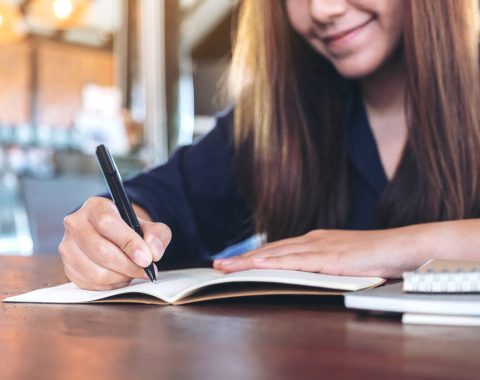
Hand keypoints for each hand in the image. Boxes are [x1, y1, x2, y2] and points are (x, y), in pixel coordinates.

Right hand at [59, 197, 171, 289]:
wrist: (115, 238)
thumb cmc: (131, 231)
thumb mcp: (150, 227)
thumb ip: (157, 235)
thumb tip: (154, 251)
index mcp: (95, 207)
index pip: (107, 223)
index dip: (128, 242)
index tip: (147, 258)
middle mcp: (76, 224)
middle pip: (100, 250)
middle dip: (128, 265)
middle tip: (146, 270)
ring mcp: (68, 247)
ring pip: (96, 272)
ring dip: (122, 276)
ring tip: (134, 271)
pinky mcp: (68, 268)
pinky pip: (92, 284)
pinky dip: (112, 285)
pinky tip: (121, 276)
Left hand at [214, 228, 420, 277]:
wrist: (401, 246)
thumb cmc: (376, 255)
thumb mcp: (343, 260)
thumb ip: (323, 264)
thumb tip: (307, 274)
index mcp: (315, 241)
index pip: (277, 250)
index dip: (254, 256)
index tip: (235, 262)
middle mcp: (312, 240)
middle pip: (271, 250)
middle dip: (243, 258)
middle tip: (218, 264)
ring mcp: (320, 247)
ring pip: (277, 254)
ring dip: (249, 261)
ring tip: (227, 267)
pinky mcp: (329, 257)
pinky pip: (297, 261)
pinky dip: (275, 263)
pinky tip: (258, 265)